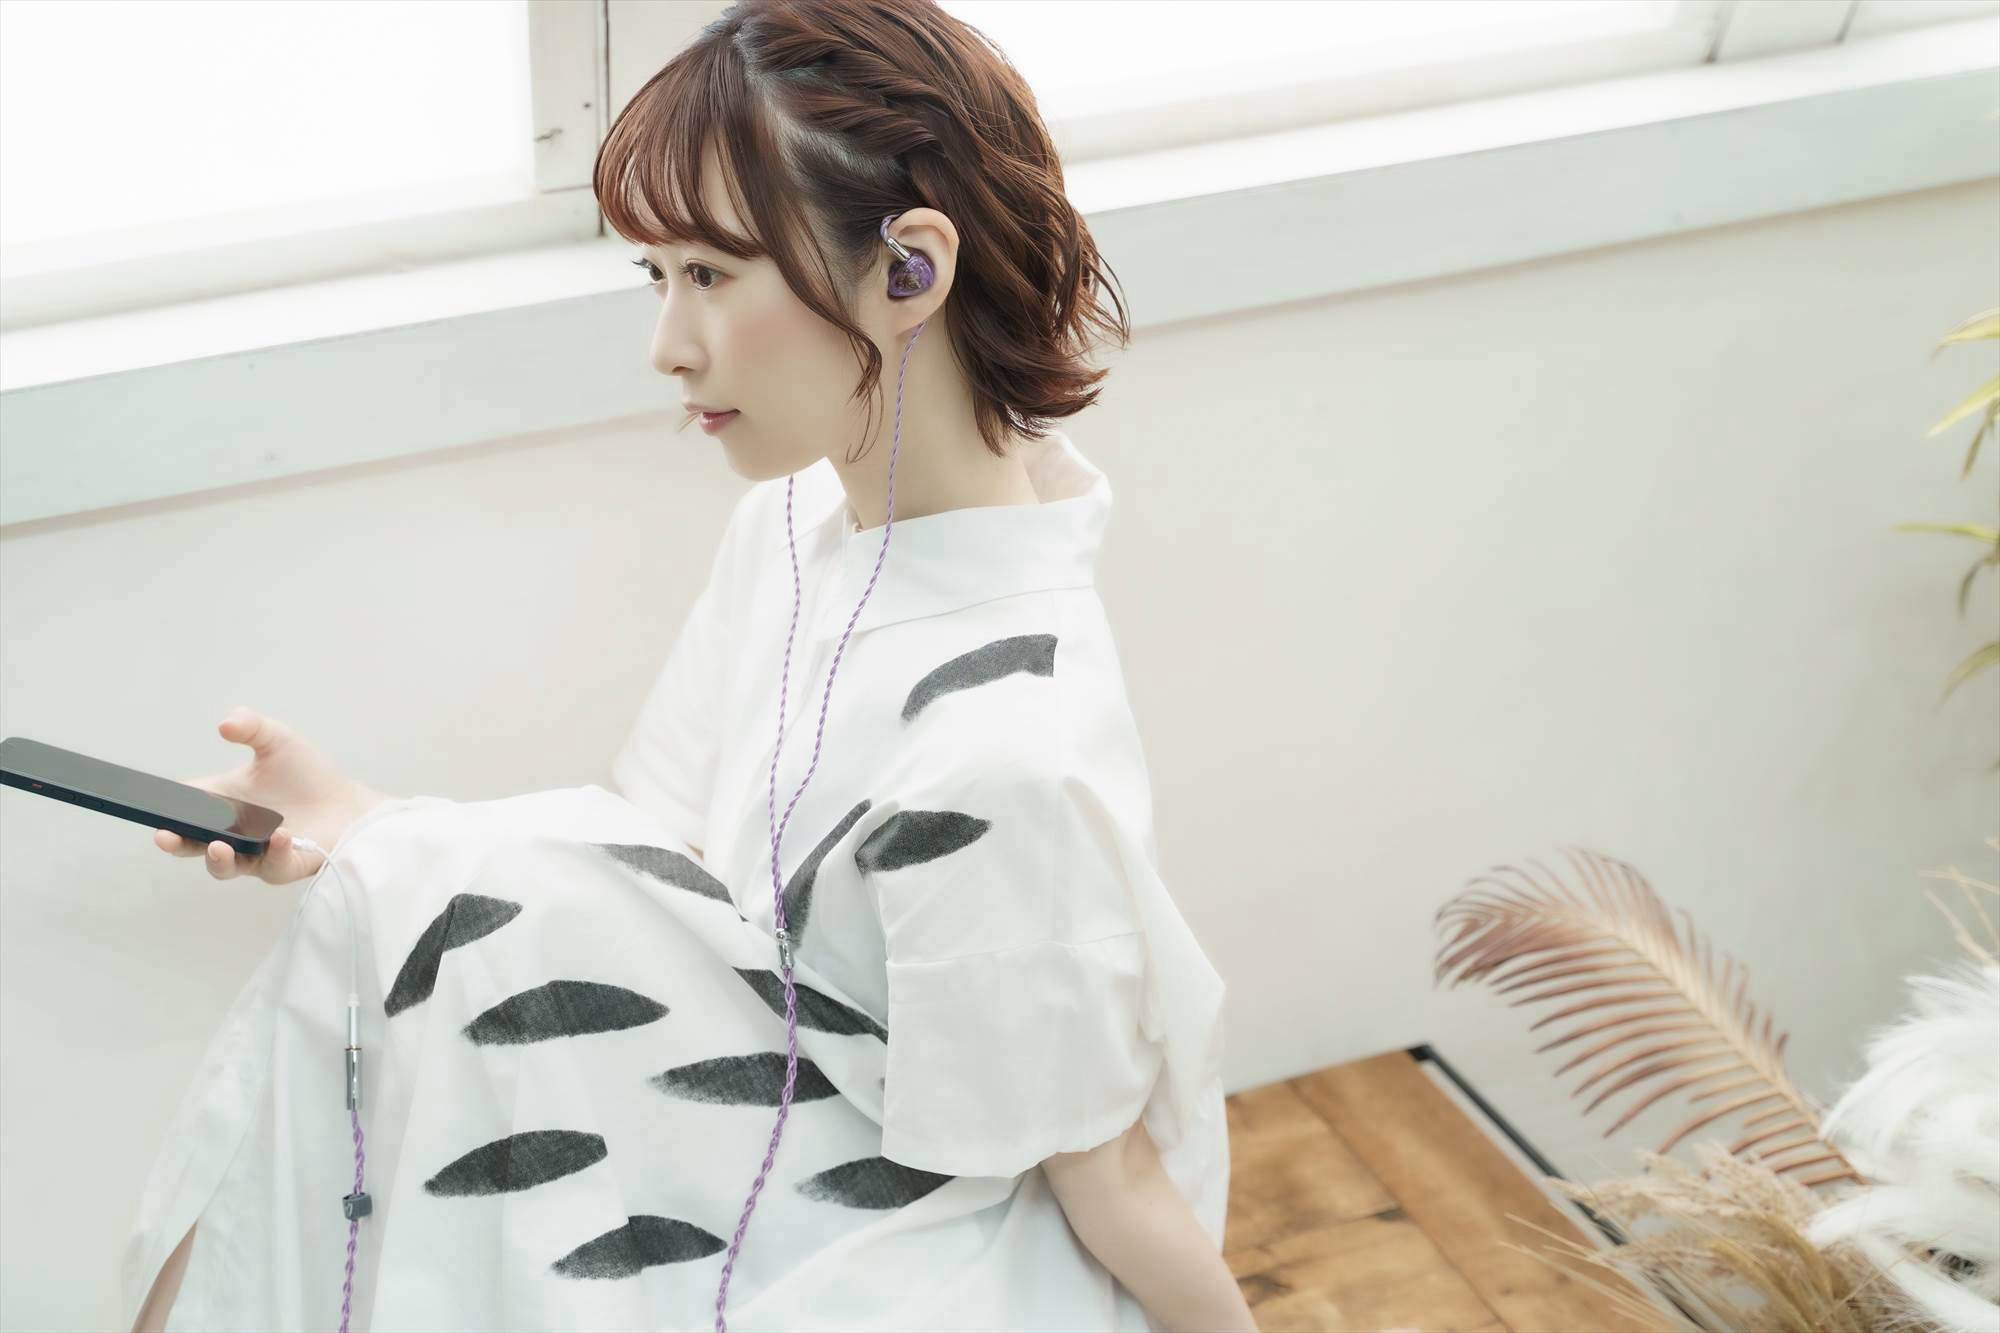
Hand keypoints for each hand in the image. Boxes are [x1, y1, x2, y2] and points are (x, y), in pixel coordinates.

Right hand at [152, 706, 393, 884]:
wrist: (350, 803)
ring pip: (225, 867)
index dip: (165, 809)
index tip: (148, 806)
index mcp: (223, 803)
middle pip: (192, 845)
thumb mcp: (278, 742)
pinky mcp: (284, 866)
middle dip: (176, 842)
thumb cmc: (309, 775)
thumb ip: (252, 727)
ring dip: (218, 859)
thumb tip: (225, 723)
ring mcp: (256, 854)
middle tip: (164, 835)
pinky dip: (273, 853)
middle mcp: (233, 833)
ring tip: (219, 845)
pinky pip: (272, 867)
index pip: (185, 808)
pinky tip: (279, 837)